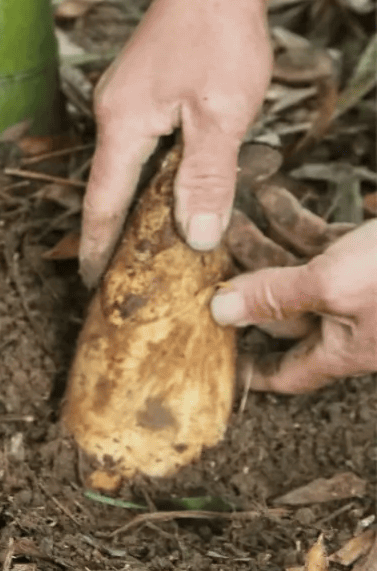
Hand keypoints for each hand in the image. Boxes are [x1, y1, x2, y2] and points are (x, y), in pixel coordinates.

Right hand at [79, 0, 331, 288]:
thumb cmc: (220, 36)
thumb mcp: (222, 116)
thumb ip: (206, 179)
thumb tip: (194, 238)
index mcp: (121, 123)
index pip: (102, 202)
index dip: (97, 247)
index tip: (91, 285)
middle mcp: (111, 110)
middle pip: (108, 183)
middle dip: (113, 231)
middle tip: (122, 276)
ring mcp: (126, 93)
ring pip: (127, 160)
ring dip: (135, 199)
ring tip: (146, 240)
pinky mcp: (144, 82)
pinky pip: (139, 138)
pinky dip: (149, 169)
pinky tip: (172, 180)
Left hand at [211, 220, 376, 391]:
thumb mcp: (332, 286)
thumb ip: (276, 296)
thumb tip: (222, 312)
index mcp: (343, 347)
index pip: (287, 372)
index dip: (250, 371)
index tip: (213, 362)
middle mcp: (348, 323)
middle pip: (282, 309)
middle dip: (244, 282)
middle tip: (209, 257)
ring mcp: (357, 287)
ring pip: (297, 271)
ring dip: (264, 243)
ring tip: (233, 218)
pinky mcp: (368, 253)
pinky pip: (321, 242)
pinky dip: (294, 222)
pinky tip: (273, 198)